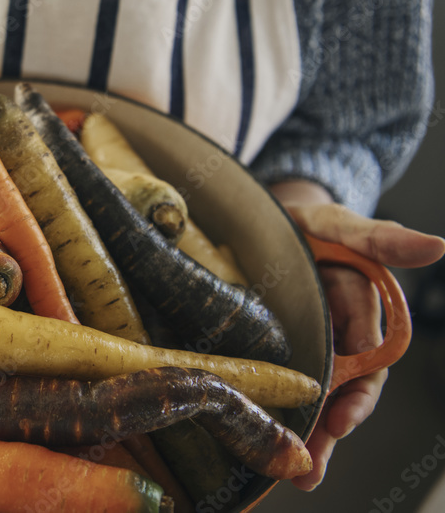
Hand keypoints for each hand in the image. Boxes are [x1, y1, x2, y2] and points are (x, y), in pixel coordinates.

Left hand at [271, 181, 444, 490]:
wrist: (273, 217)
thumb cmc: (312, 222)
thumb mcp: (341, 224)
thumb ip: (381, 238)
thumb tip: (436, 246)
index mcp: (361, 312)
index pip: (368, 364)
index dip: (357, 396)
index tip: (343, 420)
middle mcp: (339, 335)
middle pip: (343, 392)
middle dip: (332, 430)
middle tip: (314, 464)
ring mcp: (310, 343)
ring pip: (316, 396)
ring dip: (309, 435)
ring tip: (299, 475)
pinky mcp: (280, 347)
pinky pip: (285, 384)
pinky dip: (280, 411)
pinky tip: (264, 440)